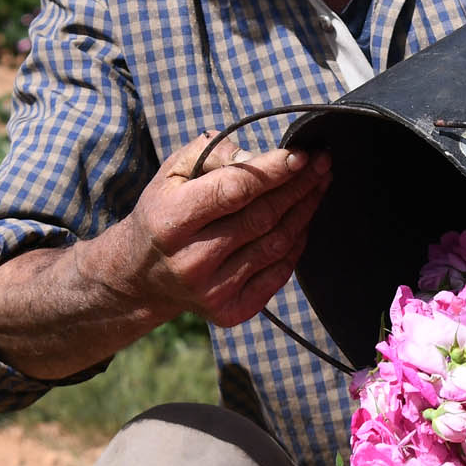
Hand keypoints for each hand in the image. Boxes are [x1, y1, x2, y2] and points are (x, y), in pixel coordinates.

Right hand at [103, 138, 332, 328]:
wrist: (142, 276)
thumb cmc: (165, 213)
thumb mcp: (171, 174)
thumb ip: (210, 154)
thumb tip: (256, 157)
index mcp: (170, 222)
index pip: (234, 191)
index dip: (274, 171)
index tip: (303, 154)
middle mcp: (190, 261)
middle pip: (261, 217)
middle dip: (299, 186)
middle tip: (323, 163)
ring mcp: (211, 290)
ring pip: (275, 245)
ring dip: (304, 212)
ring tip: (320, 186)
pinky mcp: (229, 311)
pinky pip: (277, 273)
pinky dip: (296, 245)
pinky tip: (304, 220)